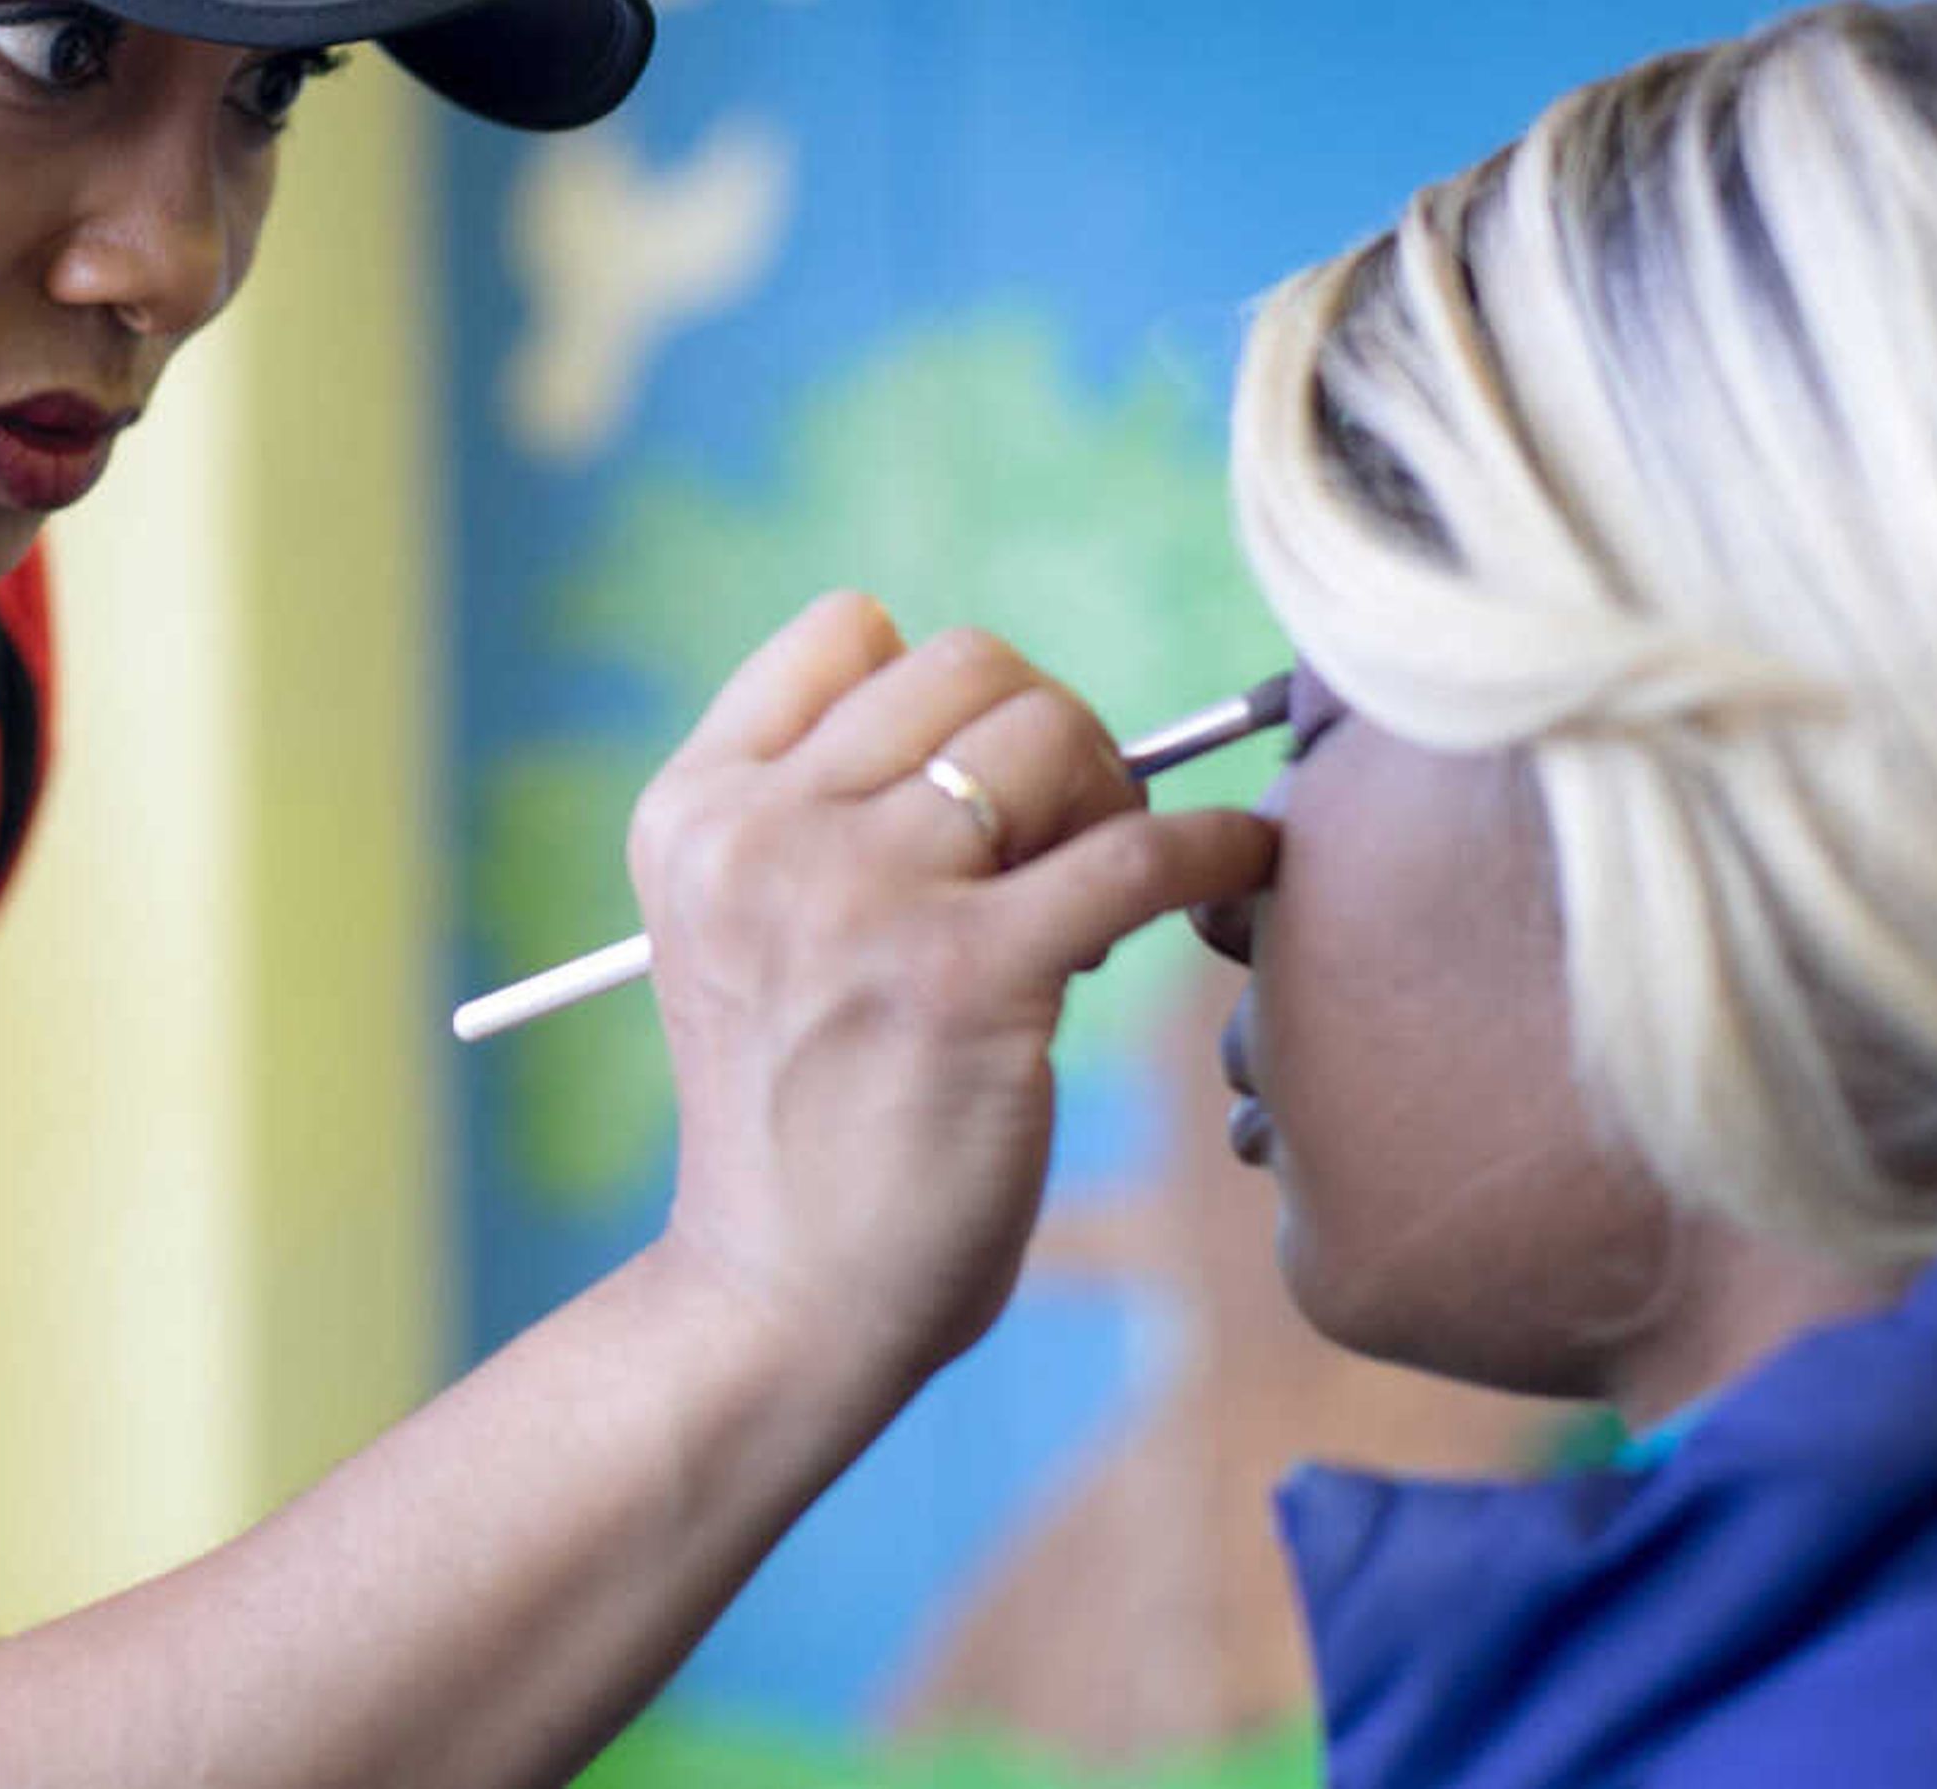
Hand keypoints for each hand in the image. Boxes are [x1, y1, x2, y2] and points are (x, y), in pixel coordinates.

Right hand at [629, 593, 1279, 1410]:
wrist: (781, 1306)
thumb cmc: (797, 1121)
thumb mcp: (748, 932)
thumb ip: (825, 813)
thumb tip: (1028, 719)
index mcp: (694, 810)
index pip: (846, 629)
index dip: (938, 693)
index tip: (975, 789)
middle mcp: (758, 834)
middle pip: (968, 665)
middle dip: (1047, 736)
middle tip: (1061, 850)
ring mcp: (856, 897)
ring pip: (1048, 731)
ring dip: (1109, 794)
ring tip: (1094, 902)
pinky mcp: (966, 978)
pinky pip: (1139, 851)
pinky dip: (1217, 848)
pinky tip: (1241, 869)